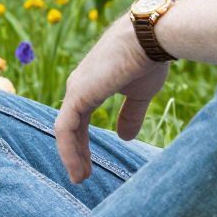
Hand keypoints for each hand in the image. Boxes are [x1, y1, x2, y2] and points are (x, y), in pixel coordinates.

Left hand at [52, 19, 168, 183]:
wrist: (150, 38)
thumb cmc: (147, 59)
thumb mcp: (139, 93)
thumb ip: (130, 115)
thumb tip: (124, 137)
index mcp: (91, 84)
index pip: (80, 119)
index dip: (83, 142)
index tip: (88, 165)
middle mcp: (79, 86)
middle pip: (70, 126)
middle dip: (75, 152)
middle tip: (81, 176)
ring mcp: (76, 90)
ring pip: (65, 130)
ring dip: (71, 156)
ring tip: (79, 178)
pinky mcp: (77, 95)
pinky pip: (65, 129)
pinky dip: (69, 151)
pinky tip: (77, 169)